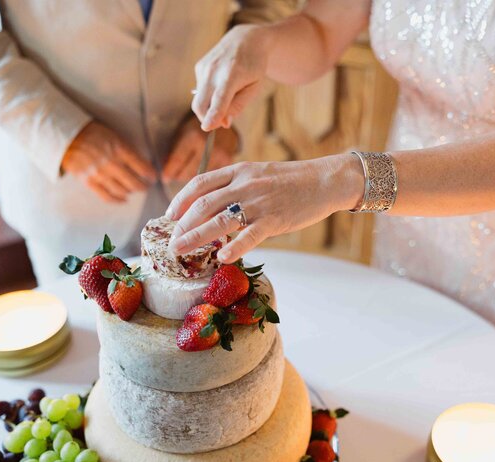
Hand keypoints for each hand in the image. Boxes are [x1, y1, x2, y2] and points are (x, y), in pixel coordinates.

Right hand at [62, 121, 154, 202]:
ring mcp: (99, 174)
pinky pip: (107, 196)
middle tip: (146, 186)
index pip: (142, 167)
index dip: (150, 175)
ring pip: (122, 191)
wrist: (66, 137)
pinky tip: (124, 199)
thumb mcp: (113, 135)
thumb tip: (142, 163)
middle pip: (134, 182)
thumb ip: (126, 149)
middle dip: (143, 186)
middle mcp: (111, 163)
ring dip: (131, 192)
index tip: (153, 177)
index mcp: (119, 149)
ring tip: (134, 190)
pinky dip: (118, 200)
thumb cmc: (92, 133)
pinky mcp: (89, 182)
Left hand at [162, 115, 237, 181]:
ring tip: (185, 175)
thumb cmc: (197, 127)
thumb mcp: (183, 132)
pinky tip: (201, 175)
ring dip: (191, 178)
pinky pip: (212, 174)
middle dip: (179, 176)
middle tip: (174, 177)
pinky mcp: (228, 160)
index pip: (178, 160)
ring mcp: (220, 154)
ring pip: (201, 176)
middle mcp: (208, 146)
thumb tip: (167, 173)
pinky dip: (205, 177)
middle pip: (189, 171)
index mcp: (193, 136)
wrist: (221, 119)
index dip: (170, 171)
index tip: (165, 178)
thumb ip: (174, 151)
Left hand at [165, 155, 363, 263]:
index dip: (180, 200)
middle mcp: (244, 185)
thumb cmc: (292, 181)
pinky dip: (233, 247)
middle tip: (172, 242)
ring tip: (180, 251)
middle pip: (203, 205)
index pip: (200, 183)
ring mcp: (259, 203)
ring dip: (195, 238)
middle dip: (182, 225)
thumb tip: (214, 207)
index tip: (170, 215)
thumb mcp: (259, 174)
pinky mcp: (274, 220)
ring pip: (219, 221)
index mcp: (239, 171)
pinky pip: (249, 236)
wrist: (325, 180)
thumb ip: (236, 186)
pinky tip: (221, 257)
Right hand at [192, 24, 270, 130]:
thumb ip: (239, 105)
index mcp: (232, 74)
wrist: (246, 39)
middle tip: (219, 124)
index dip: (213, 114)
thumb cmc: (254, 66)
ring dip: (209, 106)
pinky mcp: (199, 67)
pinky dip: (209, 95)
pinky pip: (200, 90)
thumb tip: (224, 123)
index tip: (207, 128)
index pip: (220, 98)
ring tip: (228, 94)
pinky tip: (221, 83)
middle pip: (201, 104)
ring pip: (199, 100)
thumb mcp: (254, 87)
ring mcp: (204, 67)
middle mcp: (214, 70)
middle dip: (206, 119)